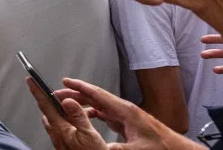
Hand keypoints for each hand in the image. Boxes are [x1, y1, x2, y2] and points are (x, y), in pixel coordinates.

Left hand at [27, 80, 107, 149]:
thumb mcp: (89, 135)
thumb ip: (77, 116)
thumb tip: (67, 100)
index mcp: (61, 129)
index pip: (45, 105)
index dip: (37, 91)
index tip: (30, 80)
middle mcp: (56, 135)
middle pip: (47, 112)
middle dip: (46, 100)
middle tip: (45, 89)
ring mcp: (59, 141)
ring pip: (52, 121)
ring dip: (55, 111)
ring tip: (61, 104)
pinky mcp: (64, 146)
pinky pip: (59, 129)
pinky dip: (62, 120)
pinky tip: (70, 122)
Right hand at [50, 78, 194, 149]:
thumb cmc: (162, 147)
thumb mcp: (136, 149)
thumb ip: (116, 147)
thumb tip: (100, 146)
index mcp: (125, 111)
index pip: (98, 94)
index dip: (80, 87)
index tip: (65, 81)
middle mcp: (124, 110)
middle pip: (96, 97)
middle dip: (77, 94)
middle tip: (60, 94)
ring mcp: (127, 116)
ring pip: (100, 105)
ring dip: (84, 103)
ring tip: (70, 105)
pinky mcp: (129, 124)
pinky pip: (106, 113)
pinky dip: (94, 112)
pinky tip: (90, 115)